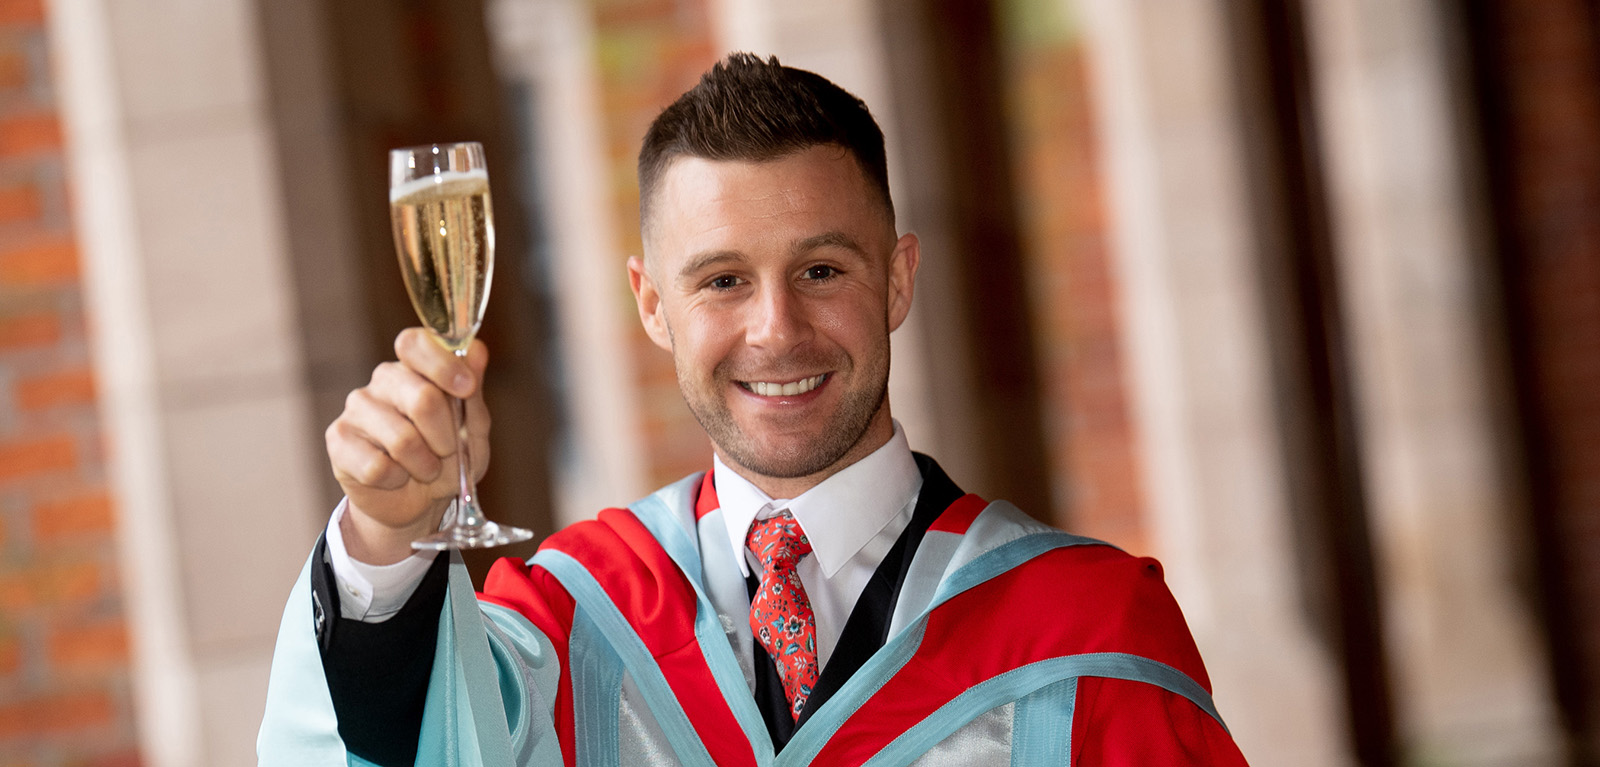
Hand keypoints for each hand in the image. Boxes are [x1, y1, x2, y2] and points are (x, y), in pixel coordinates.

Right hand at [325, 328, 490, 563]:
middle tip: (446, 450)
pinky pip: (376, 467)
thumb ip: (473, 390)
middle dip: (445, 435)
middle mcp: (383, 380)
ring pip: (402, 440)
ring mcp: (357, 407)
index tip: (466, 389)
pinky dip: (397, 480)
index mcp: (416, 367)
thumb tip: (476, 349)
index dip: (442, 364)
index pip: (415, 343)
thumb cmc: (447, 458)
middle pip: (422, 398)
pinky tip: (396, 477)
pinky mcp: (338, 439)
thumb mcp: (472, 428)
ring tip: (424, 468)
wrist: (419, 502)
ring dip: (424, 464)